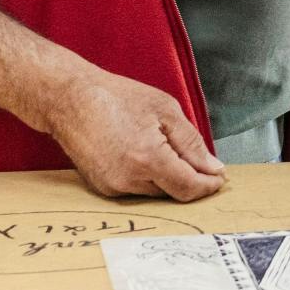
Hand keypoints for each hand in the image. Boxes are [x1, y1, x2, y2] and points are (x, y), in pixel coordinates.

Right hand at [41, 66, 226, 200]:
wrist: (70, 100)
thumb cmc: (117, 98)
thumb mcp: (166, 110)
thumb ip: (191, 143)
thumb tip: (212, 167)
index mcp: (148, 159)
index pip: (188, 187)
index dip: (208, 185)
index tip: (219, 178)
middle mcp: (128, 179)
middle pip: (173, 192)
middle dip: (190, 179)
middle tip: (200, 161)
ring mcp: (111, 186)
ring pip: (154, 192)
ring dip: (167, 177)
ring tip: (162, 146)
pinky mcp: (101, 187)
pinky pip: (135, 189)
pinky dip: (147, 176)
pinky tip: (143, 153)